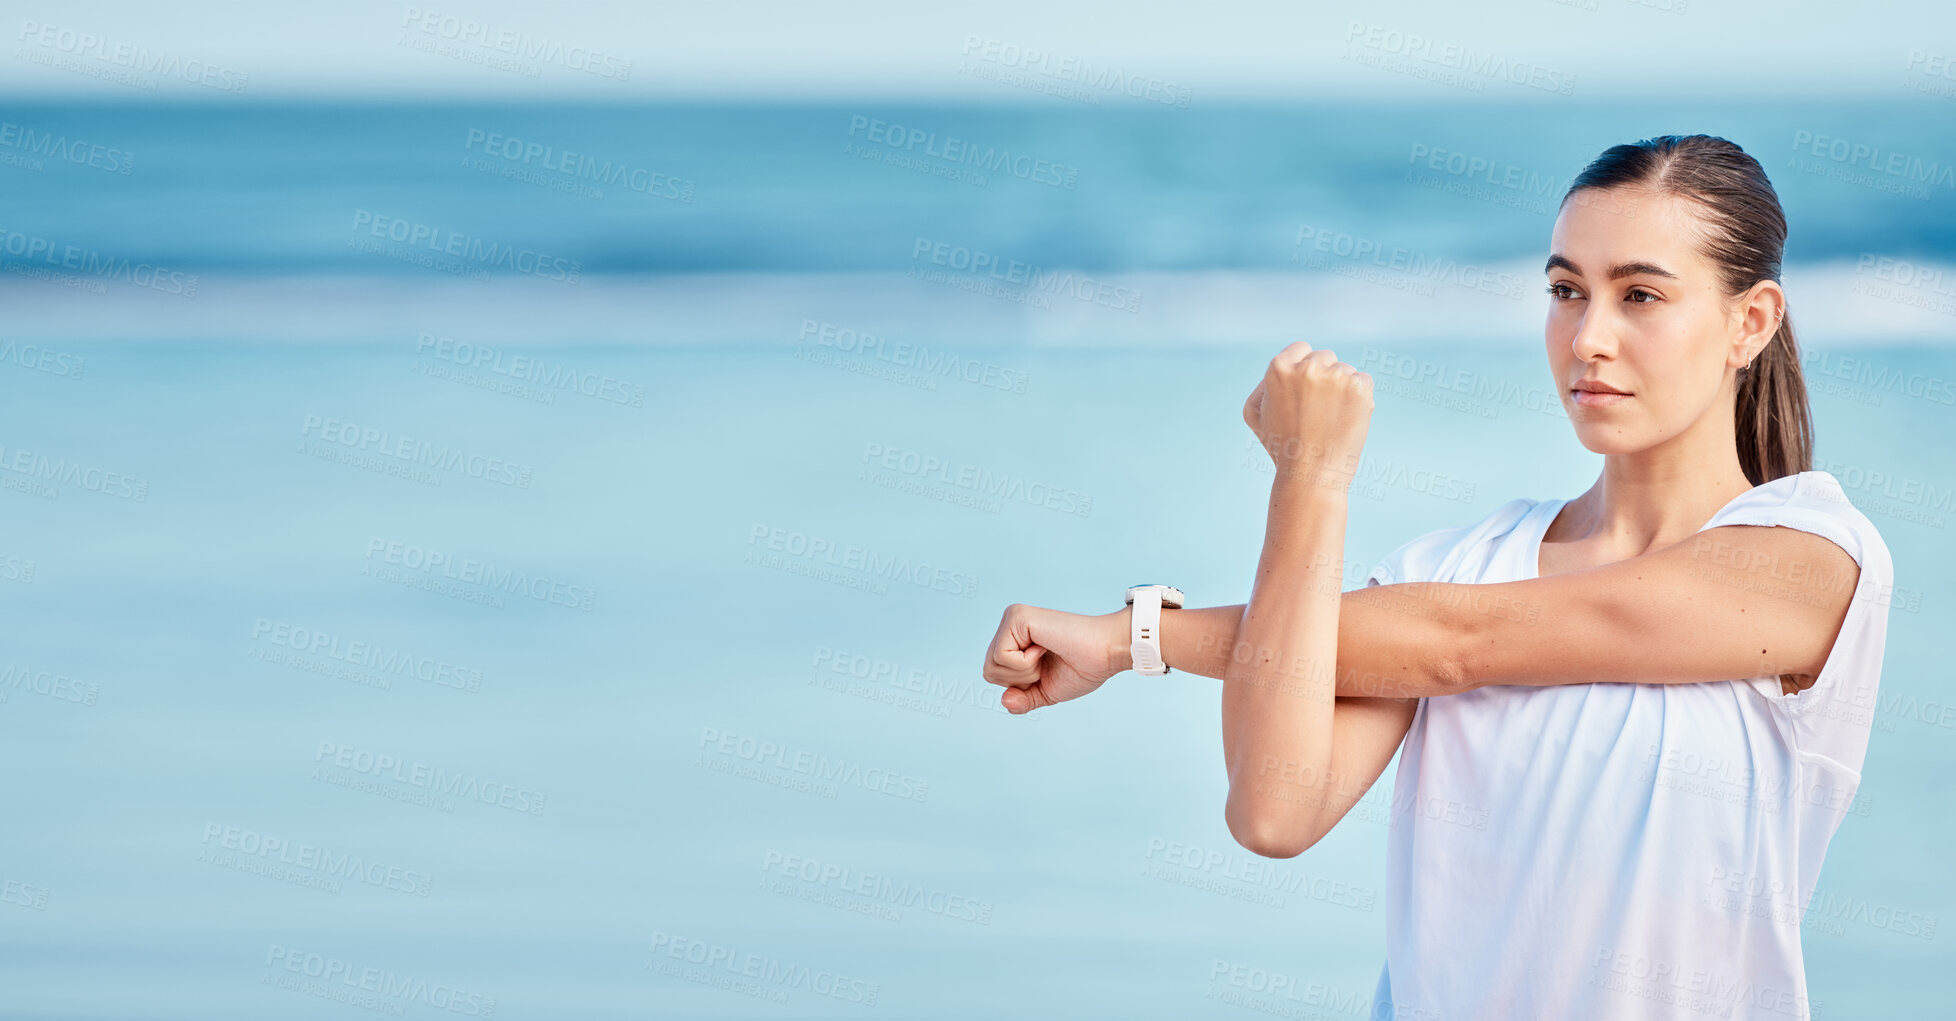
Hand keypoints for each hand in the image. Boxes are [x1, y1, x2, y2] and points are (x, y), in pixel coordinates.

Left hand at [982, 603, 1130, 713]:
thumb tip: (1004, 700)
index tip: (1047, 669)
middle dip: (1020, 680)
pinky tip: (1044, 647)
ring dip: (1024, 671)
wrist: (1106, 654)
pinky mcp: (1017, 617)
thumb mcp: (1046, 691)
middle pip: (989, 671)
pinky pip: (1001, 657)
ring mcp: (1013, 617)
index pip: (994, 675)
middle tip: (1047, 662)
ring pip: (992, 664)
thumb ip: (1023, 699)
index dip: (1021, 685)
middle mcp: (1010, 624)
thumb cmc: (1083, 668)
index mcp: (1015, 639)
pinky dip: (1025, 663)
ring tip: (1046, 653)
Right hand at [1242, 342, 1373, 485]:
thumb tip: (1289, 364)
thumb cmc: (1282, 448)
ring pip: (1345, 370)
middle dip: (1325, 378)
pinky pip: (1363, 380)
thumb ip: (1266, 383)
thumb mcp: (1255, 414)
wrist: (1311, 475)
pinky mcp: (1358, 388)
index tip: (1306, 390)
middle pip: (1325, 357)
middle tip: (1318, 410)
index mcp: (1278, 368)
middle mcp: (1307, 368)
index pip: (1301, 349)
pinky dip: (1360, 397)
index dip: (1305, 369)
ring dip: (1343, 389)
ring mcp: (1335, 377)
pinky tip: (1347, 418)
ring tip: (1331, 419)